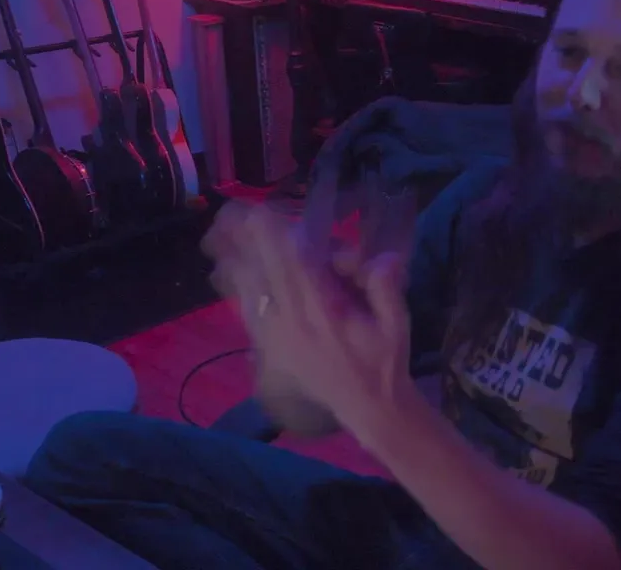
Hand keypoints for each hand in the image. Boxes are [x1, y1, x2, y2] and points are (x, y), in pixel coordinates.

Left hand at [202, 202, 418, 447]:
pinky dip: (239, 288)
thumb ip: (386, 289)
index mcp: (323, 313)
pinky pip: (246, 312)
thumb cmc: (385, 363)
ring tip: (223, 235)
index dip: (275, 238)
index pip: (294, 267)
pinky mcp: (269, 349)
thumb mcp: (397, 325)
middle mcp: (293, 323)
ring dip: (238, 262)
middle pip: (263, 273)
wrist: (368, 409)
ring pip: (248, 291)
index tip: (262, 212)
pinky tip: (231, 272)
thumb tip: (382, 258)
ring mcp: (276, 338)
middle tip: (234, 214)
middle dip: (248, 242)